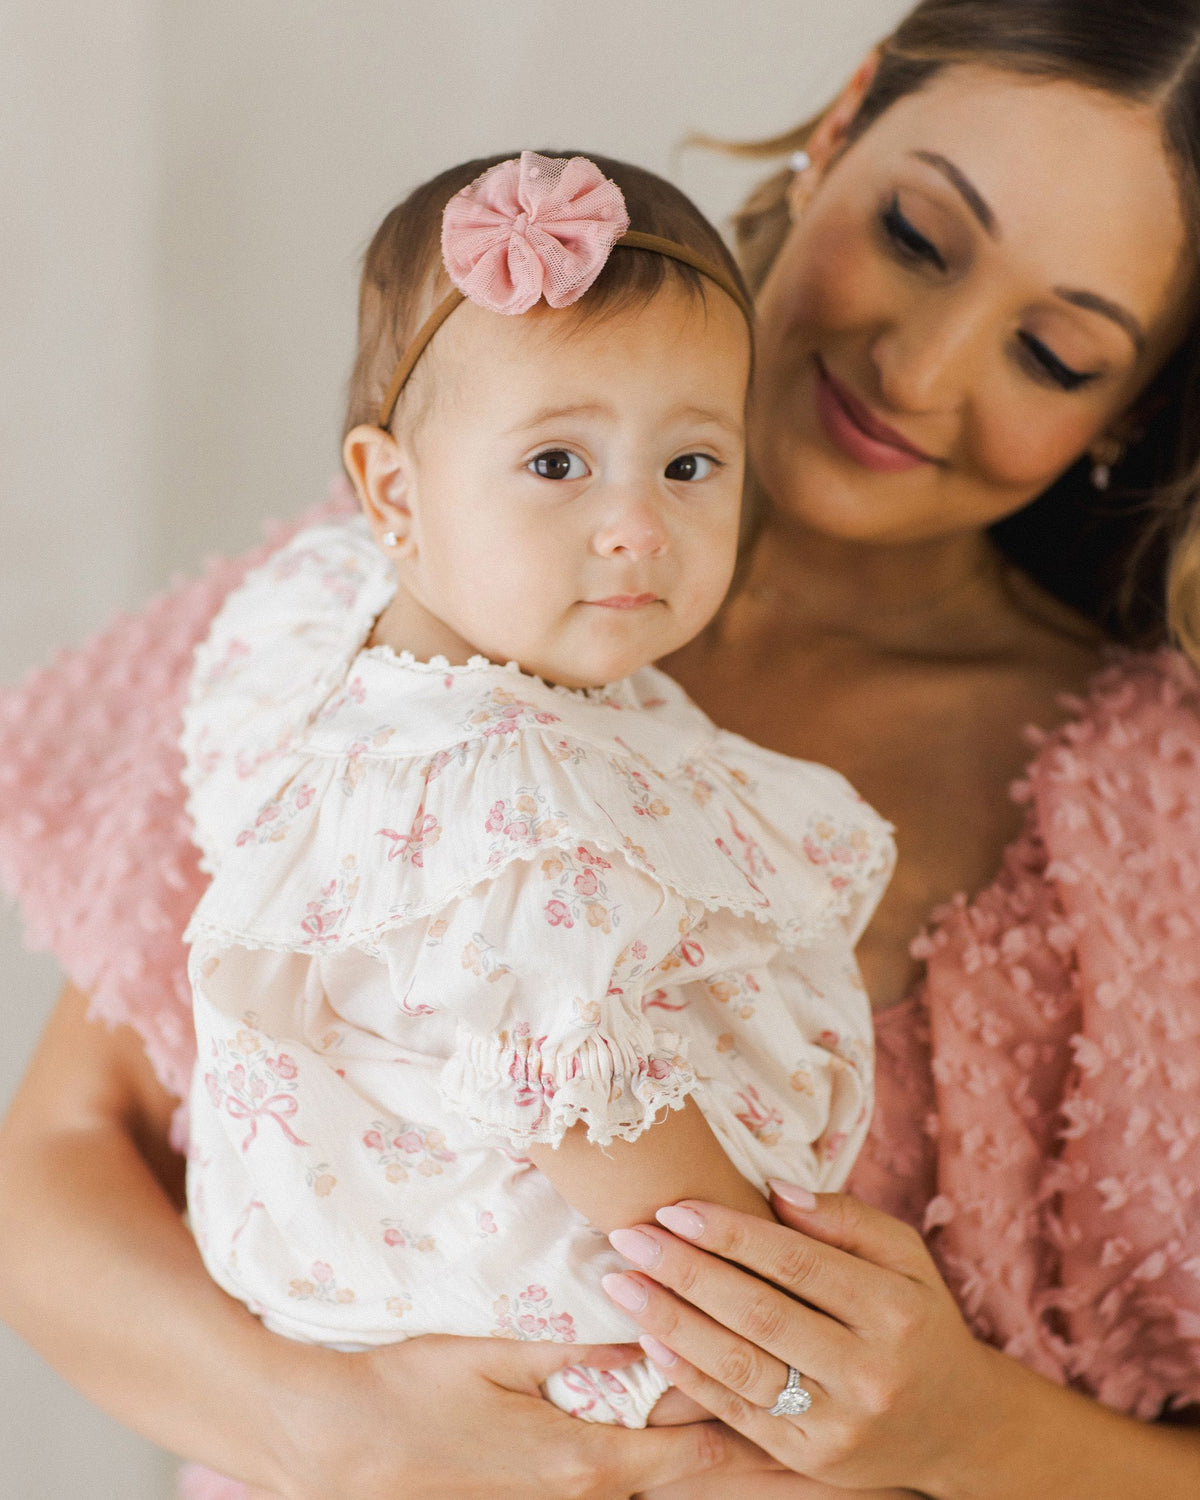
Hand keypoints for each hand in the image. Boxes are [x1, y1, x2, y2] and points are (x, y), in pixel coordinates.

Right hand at [264, 1332, 766, 1499]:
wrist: (341, 1450)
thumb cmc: (413, 1392)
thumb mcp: (493, 1357)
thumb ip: (575, 1353)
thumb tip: (648, 1332)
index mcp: (584, 1457)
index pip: (695, 1451)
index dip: (755, 1434)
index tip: (804, 1421)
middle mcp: (585, 1491)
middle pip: (686, 1472)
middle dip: (749, 1452)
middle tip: (808, 1439)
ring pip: (655, 1479)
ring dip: (706, 1453)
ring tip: (765, 1439)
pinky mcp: (540, 1497)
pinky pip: (617, 1478)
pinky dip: (656, 1460)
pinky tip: (671, 1435)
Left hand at [601, 1186, 1006, 1494]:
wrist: (957, 1423)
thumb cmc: (917, 1319)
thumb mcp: (905, 1257)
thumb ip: (845, 1217)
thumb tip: (773, 1186)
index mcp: (894, 1310)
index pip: (797, 1263)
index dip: (730, 1232)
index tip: (674, 1207)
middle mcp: (870, 1371)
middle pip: (759, 1313)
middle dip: (685, 1271)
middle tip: (628, 1236)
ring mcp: (839, 1423)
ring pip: (740, 1367)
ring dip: (671, 1323)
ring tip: (622, 1285)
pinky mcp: (811, 1457)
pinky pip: (737, 1414)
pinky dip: (688, 1376)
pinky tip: (650, 1340)